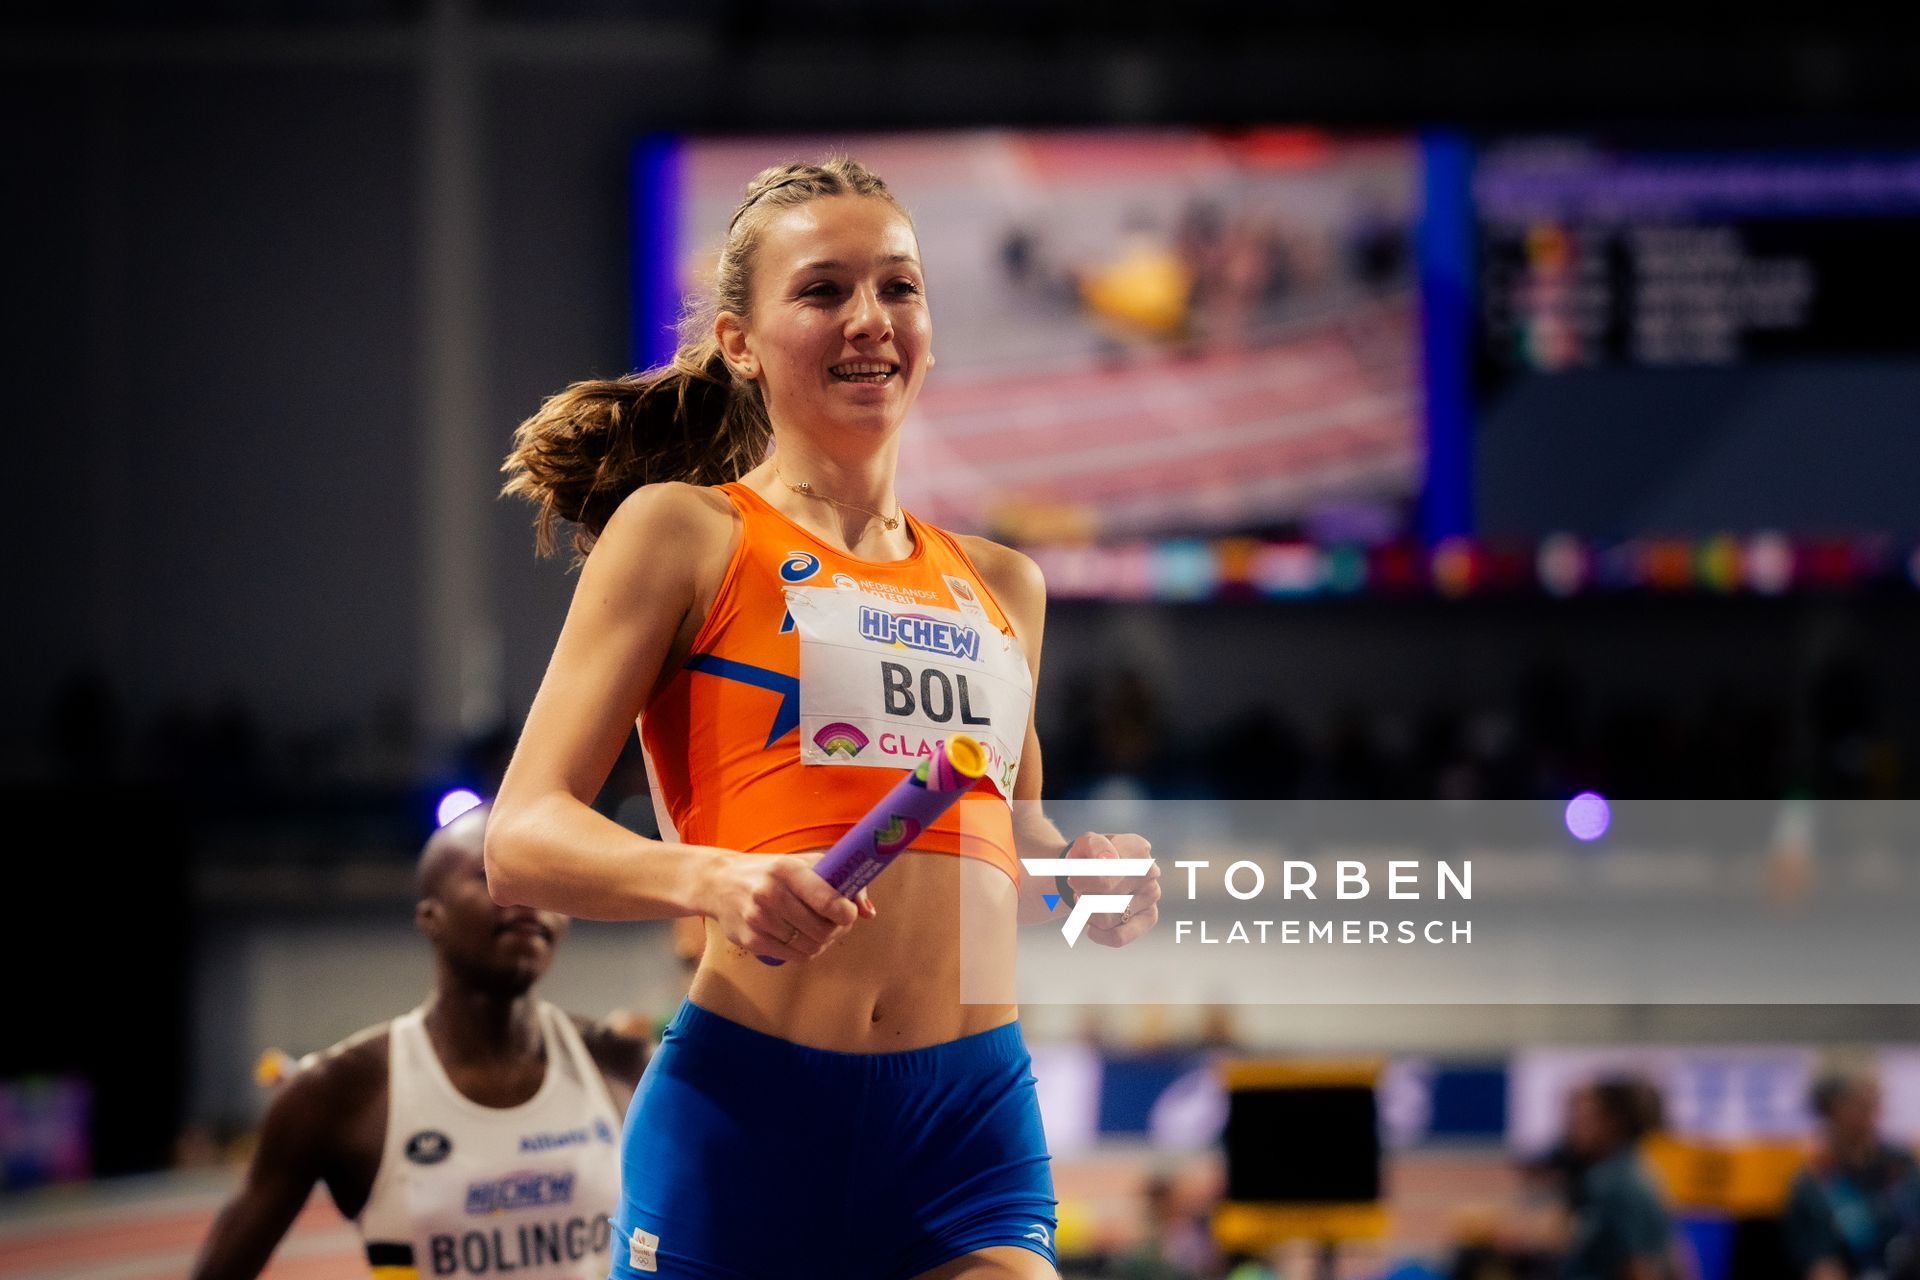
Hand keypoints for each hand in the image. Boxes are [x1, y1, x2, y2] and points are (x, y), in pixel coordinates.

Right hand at [698, 853, 875, 962]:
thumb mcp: (803, 865)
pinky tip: (803, 938)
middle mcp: (771, 894)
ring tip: (819, 929)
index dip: (847, 913)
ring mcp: (759, 919)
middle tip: (837, 922)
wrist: (720, 882)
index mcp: (787, 870)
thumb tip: (868, 912)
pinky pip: (795, 956)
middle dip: (837, 929)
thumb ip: (841, 882)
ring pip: (811, 946)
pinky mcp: (751, 940)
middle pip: (823, 929)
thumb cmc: (771, 872)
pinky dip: (807, 951)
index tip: (849, 913)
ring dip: (823, 942)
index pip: (828, 900)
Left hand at [1066, 832, 1159, 947]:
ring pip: (1106, 918)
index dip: (1081, 879)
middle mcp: (1149, 871)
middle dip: (1083, 894)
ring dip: (1088, 912)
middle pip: (1104, 894)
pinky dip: (1100, 935)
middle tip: (1079, 889)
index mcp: (1136, 848)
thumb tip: (1107, 859)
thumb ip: (1094, 845)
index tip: (1072, 879)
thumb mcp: (1085, 844)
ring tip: (1089, 900)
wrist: (1097, 873)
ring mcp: (1151, 895)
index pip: (1104, 871)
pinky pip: (1120, 936)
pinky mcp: (1149, 918)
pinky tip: (1092, 928)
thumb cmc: (1091, 858)